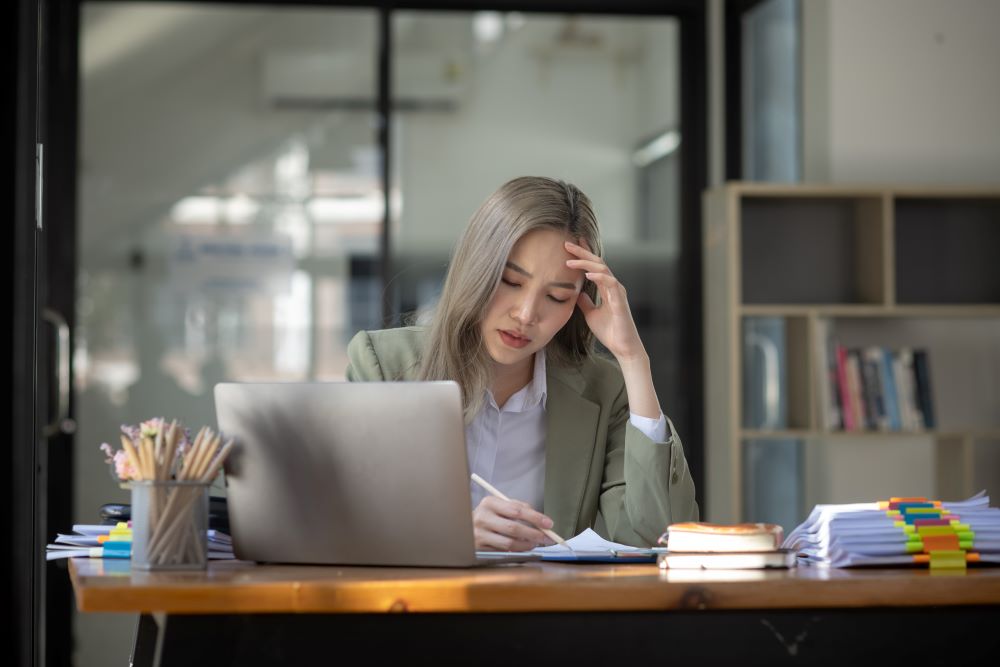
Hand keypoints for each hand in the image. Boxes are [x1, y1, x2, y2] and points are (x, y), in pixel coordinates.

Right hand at [473, 496, 555, 550]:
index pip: (517, 510)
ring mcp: (479, 534)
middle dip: (534, 534)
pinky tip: (523, 546)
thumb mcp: (501, 505)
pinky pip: (503, 551)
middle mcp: (482, 517)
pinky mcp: (479, 548)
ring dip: (526, 545)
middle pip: (513, 528)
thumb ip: (519, 508)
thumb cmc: (490, 514)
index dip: (535, 518)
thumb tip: (541, 521)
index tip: (548, 523)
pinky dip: (517, 550)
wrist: (465, 524)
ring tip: (535, 543)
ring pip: (509, 543)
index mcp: (489, 502)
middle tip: (547, 537)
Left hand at [565, 240, 646, 363]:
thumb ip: (585, 302)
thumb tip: (576, 293)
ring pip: (603, 269)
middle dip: (582, 252)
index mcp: (607, 288)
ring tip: (570, 261)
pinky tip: (587, 275)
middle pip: (597, 262)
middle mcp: (613, 286)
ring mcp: (617, 292)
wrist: (622, 347)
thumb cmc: (610, 331)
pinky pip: (610, 282)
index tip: (572, 244)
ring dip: (586, 263)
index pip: (595, 266)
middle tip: (567, 243)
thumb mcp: (591, 314)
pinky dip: (599, 277)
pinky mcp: (620, 300)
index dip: (584, 254)